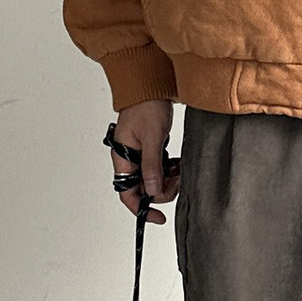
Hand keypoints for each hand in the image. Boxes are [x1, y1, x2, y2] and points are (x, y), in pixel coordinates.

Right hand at [111, 99, 177, 223]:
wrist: (151, 84)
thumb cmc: (146, 105)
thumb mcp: (152, 138)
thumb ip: (152, 166)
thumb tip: (152, 191)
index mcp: (122, 158)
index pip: (127, 193)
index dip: (142, 208)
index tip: (158, 216)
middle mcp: (129, 159)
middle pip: (143, 189)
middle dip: (162, 190)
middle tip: (177, 181)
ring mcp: (140, 154)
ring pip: (153, 179)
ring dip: (168, 180)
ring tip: (179, 170)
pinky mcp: (151, 149)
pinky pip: (159, 168)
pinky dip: (170, 170)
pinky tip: (177, 163)